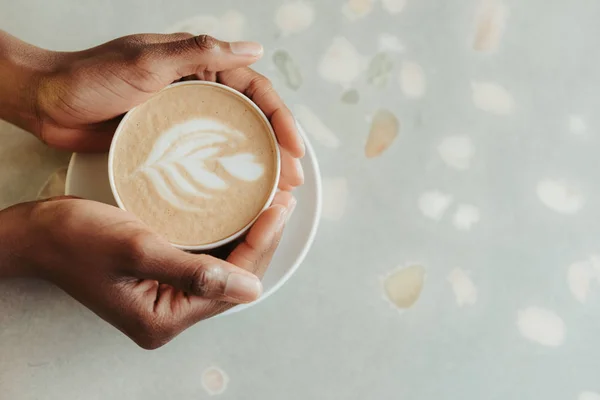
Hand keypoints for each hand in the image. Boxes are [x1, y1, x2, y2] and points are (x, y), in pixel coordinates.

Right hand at [0, 192, 294, 348]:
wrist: (39, 233)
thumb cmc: (76, 240)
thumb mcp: (137, 250)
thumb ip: (195, 273)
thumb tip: (251, 290)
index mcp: (165, 317)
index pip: (231, 283)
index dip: (260, 244)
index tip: (280, 208)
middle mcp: (171, 312)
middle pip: (234, 277)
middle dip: (261, 238)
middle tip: (282, 200)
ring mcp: (168, 294)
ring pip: (225, 265)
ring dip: (248, 234)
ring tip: (270, 202)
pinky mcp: (164, 275)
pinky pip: (207, 256)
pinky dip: (226, 233)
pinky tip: (240, 210)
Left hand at [35, 33, 303, 189]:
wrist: (45, 103)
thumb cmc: (90, 77)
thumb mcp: (147, 60)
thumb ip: (200, 52)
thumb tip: (254, 48)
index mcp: (199, 64)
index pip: (254, 88)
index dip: (280, 117)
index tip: (294, 147)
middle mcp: (197, 88)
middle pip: (250, 118)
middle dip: (276, 148)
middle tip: (291, 179)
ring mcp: (184, 115)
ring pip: (231, 139)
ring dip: (254, 164)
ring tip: (273, 192)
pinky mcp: (169, 138)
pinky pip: (205, 155)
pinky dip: (223, 172)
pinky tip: (235, 194)